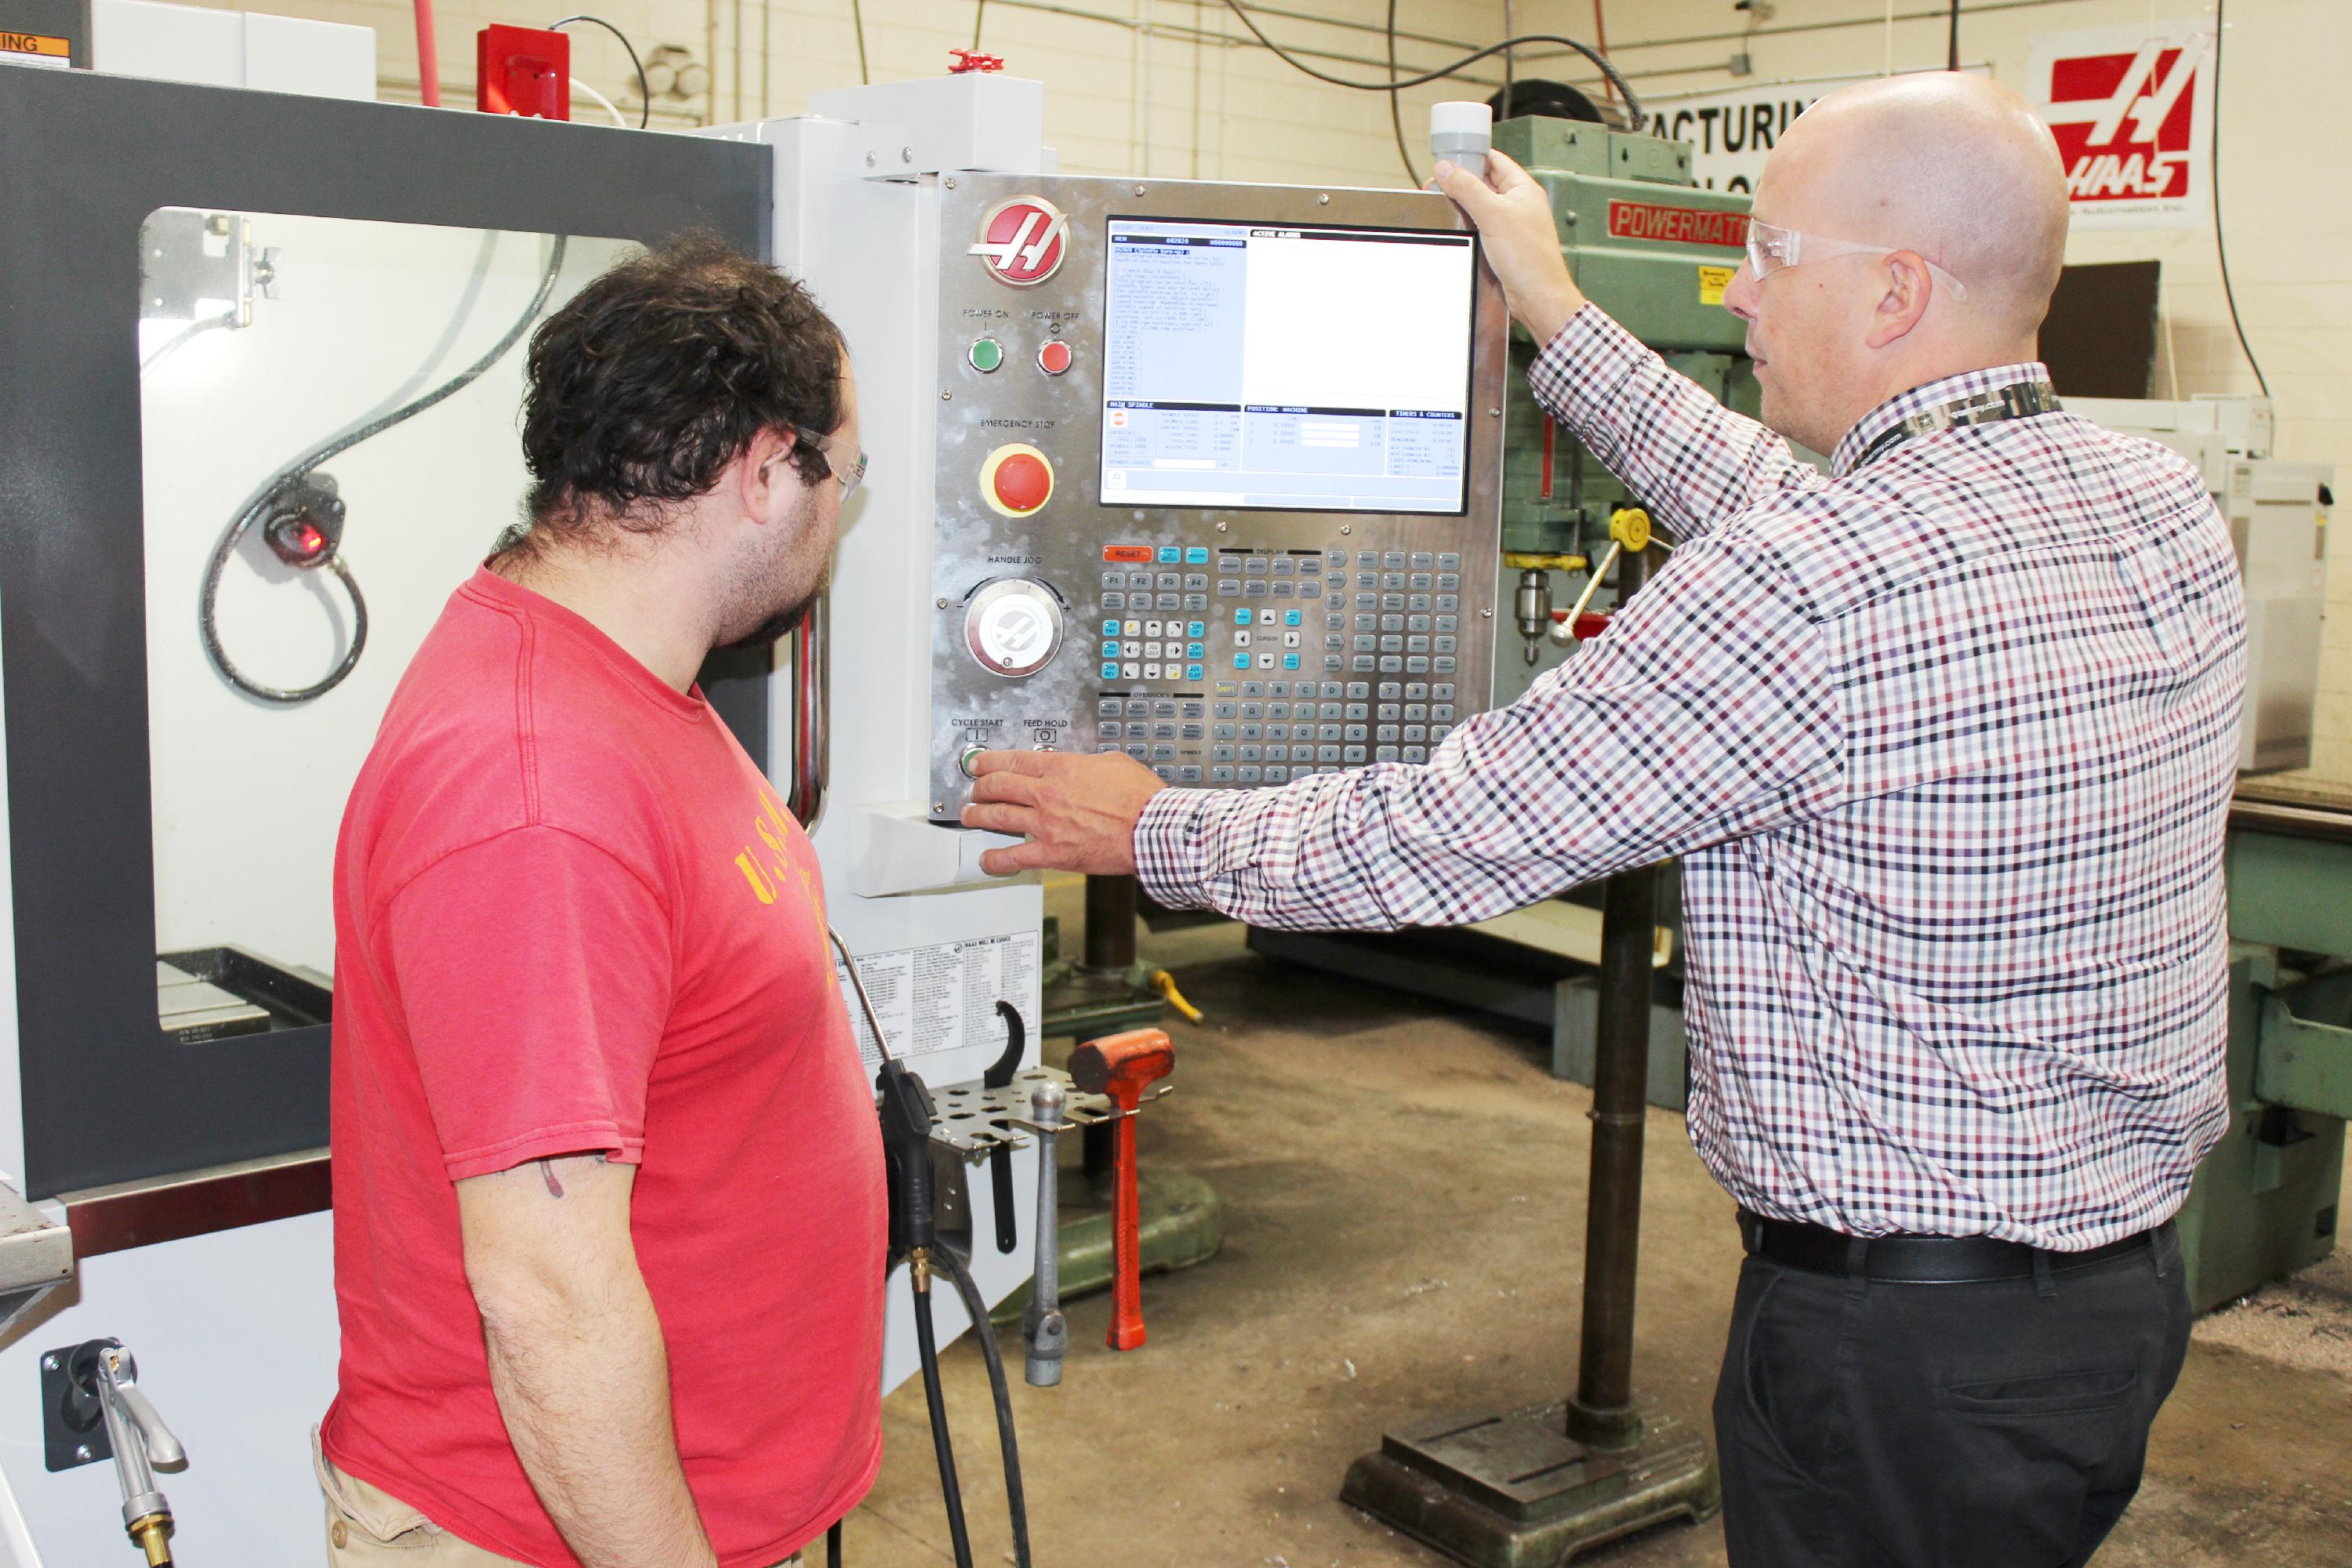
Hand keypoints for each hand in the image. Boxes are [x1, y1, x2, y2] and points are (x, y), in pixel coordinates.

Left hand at [960, 750, 1167, 876]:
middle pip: (999, 785)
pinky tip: (987, 859)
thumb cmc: (1141, 798)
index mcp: (1062, 768)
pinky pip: (1015, 856)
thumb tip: (1082, 766)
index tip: (981, 764)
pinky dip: (996, 859)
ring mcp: (1047, 824)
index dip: (990, 761)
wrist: (1151, 828)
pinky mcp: (1053, 852)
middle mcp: (1048, 793)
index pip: (1014, 760)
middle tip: (975, 789)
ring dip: (978, 815)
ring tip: (970, 816)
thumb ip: (1088, 763)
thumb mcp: (1113, 762)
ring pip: (998, 816)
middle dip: (980, 786)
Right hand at [1433, 150, 1586, 344]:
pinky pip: (1482, 227)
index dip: (1472, 155)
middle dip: (1461, 183)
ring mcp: (1512, 226)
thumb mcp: (1493, 215)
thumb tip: (1446, 169)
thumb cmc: (1529, 258)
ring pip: (1482, 207)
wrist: (1537, 296)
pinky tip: (1458, 229)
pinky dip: (1469, 226)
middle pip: (1485, 183)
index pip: (1495, 160)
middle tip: (1439, 185)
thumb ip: (1468, 188)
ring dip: (1463, 205)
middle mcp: (1519, 205)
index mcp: (1523, 189)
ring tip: (1444, 205)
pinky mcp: (1504, 246)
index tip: (1450, 158)